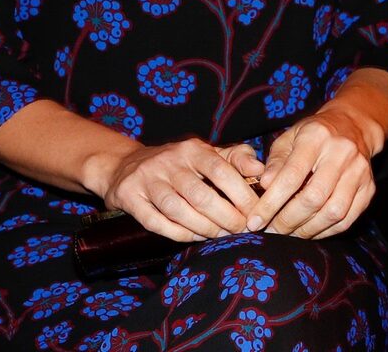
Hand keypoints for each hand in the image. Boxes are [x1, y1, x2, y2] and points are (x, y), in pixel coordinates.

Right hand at [86, 137, 261, 242]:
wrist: (126, 165)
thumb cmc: (179, 163)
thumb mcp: (207, 153)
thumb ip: (236, 158)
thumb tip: (261, 169)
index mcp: (192, 149)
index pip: (221, 170)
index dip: (241, 194)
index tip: (257, 212)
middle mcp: (169, 162)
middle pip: (201, 194)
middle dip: (226, 217)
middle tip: (242, 230)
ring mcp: (147, 179)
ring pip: (178, 210)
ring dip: (204, 227)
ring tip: (222, 236)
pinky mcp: (130, 197)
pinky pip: (156, 222)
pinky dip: (178, 233)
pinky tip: (196, 238)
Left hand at [247, 106, 380, 238]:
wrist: (353, 127)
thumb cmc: (313, 135)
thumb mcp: (289, 138)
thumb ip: (276, 162)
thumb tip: (263, 185)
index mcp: (317, 136)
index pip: (292, 176)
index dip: (271, 202)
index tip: (254, 221)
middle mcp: (342, 153)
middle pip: (314, 197)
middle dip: (287, 221)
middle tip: (270, 232)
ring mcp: (359, 172)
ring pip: (333, 212)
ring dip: (306, 230)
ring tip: (288, 235)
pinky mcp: (369, 189)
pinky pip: (346, 220)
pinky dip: (324, 232)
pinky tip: (308, 232)